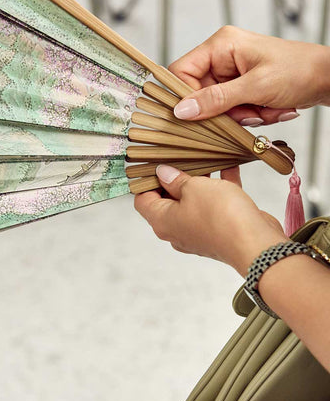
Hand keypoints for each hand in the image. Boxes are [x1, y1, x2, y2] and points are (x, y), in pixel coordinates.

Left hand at [134, 165, 288, 275]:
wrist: (257, 244)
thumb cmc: (221, 217)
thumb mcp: (194, 188)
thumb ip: (177, 179)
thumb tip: (163, 174)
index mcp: (163, 221)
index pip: (143, 201)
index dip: (146, 181)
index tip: (154, 163)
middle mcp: (178, 229)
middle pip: (168, 200)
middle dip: (175, 177)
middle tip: (180, 156)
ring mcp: (199, 231)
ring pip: (194, 201)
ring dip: (199, 180)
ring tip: (204, 158)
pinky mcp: (220, 229)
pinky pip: (216, 204)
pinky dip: (220, 187)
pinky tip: (228, 165)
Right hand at [169, 26, 329, 125]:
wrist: (328, 78)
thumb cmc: (299, 70)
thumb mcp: (256, 86)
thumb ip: (216, 99)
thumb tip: (182, 110)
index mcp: (220, 45)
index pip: (181, 72)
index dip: (185, 97)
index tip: (198, 116)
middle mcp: (222, 57)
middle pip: (199, 94)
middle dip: (224, 111)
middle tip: (247, 113)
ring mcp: (232, 73)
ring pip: (217, 107)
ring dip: (241, 115)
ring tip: (264, 109)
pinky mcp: (241, 87)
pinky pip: (232, 110)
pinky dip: (250, 115)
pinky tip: (269, 109)